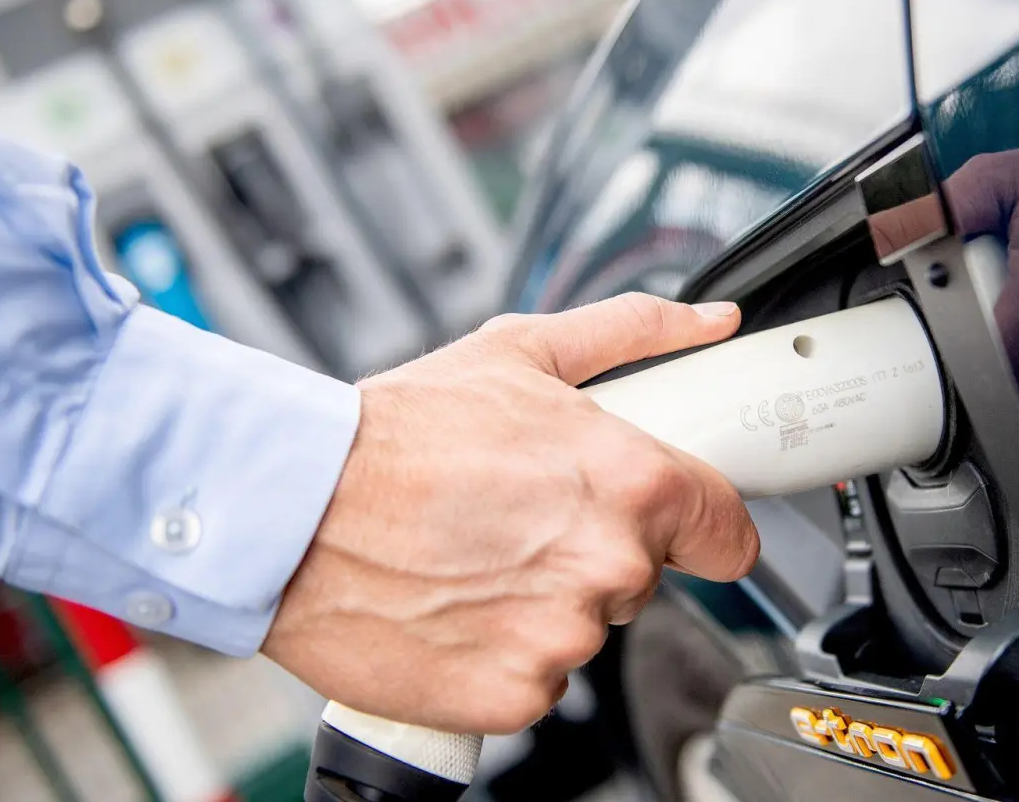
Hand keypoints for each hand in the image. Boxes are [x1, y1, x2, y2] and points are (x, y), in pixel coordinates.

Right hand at [261, 294, 757, 734]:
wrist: (290, 511)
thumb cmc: (394, 434)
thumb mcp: (520, 351)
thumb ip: (634, 332)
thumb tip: (710, 323)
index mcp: (632, 482)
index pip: (728, 532)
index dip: (703, 524)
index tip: (676, 524)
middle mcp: (610, 566)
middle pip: (644, 576)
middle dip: (595, 549)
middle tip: (520, 517)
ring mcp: (563, 639)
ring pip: (585, 627)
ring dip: (544, 602)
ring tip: (473, 556)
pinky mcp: (514, 696)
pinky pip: (536, 679)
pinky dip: (501, 653)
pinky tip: (455, 606)